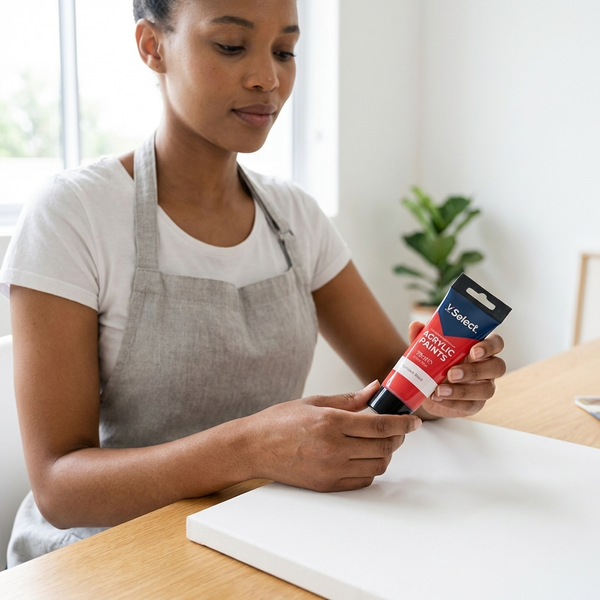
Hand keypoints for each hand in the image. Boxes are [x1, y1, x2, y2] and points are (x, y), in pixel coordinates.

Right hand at [246, 381, 420, 491]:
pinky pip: (362, 480)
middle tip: (399, 429)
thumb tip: (374, 388)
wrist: (254, 447)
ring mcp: (330, 469)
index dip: (402, 424)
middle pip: (383, 447)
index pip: (380, 426)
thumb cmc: (280, 422)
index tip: (414, 421)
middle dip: (398, 438)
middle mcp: (333, 448)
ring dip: (386, 454)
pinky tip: (365, 456)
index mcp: (331, 422)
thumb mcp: (314, 402)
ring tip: (381, 442)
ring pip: (377, 466)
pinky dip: (371, 469)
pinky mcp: (327, 484)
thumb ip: (349, 399)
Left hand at [407, 321, 506, 418]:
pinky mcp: (475, 404)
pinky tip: (438, 398)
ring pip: (487, 390)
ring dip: (462, 391)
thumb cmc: (435, 363)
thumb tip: (416, 325)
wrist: (426, 388)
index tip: (474, 351)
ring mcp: (483, 386)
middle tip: (452, 373)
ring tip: (440, 389)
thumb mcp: (428, 348)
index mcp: (479, 348)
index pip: (496, 343)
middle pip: (497, 367)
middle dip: (475, 370)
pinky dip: (453, 403)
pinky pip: (471, 405)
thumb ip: (423, 337)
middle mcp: (487, 367)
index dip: (489, 346)